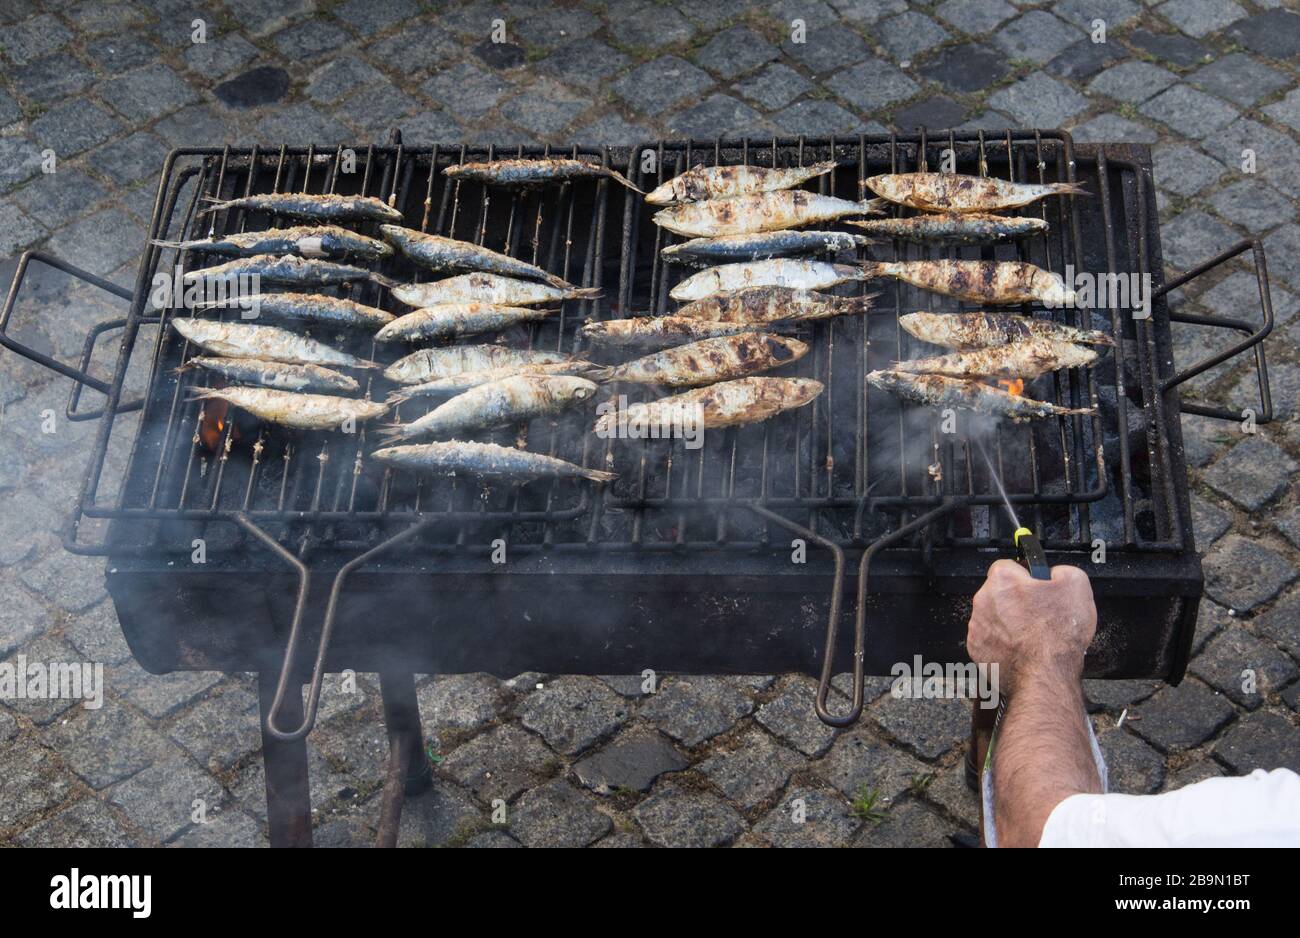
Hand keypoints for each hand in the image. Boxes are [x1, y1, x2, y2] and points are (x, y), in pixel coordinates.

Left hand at [967, 560, 1095, 693]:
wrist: (1045, 676)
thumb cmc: (1057, 635)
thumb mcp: (1076, 585)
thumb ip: (1062, 570)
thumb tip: (1054, 573)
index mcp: (1002, 580)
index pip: (1010, 566)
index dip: (1027, 577)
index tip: (1038, 589)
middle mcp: (983, 600)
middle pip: (999, 593)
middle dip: (1017, 601)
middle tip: (1039, 615)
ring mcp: (977, 627)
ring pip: (994, 617)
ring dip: (1009, 623)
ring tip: (1032, 635)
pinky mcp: (977, 650)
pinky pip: (989, 640)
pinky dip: (1002, 643)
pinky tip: (1021, 649)